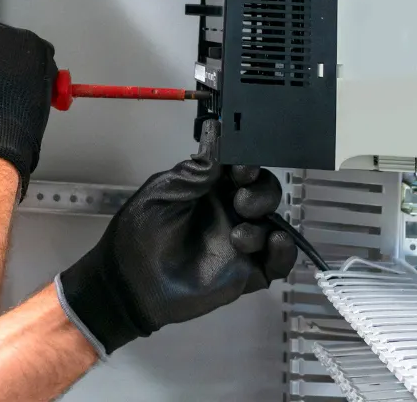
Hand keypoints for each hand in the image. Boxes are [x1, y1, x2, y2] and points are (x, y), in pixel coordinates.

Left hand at [55, 120, 297, 356]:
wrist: (130, 284)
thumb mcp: (164, 192)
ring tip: (238, 236)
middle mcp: (229, 212)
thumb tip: (219, 134)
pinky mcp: (247, 273)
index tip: (242, 168)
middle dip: (260, 191)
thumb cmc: (140, 232)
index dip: (248, 164)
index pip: (241, 169)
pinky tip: (277, 242)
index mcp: (209, 189)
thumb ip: (196, 170)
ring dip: (265, 219)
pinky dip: (286, 251)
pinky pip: (278, 262)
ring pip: (273, 222)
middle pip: (264, 192)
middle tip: (240, 200)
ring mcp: (240, 242)